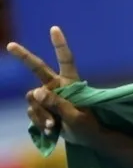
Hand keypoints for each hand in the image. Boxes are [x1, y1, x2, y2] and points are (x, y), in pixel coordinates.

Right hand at [6, 26, 97, 145]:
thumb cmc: (88, 126)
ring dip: (41, 114)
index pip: (66, 61)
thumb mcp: (75, 117)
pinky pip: (31, 111)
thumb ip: (57, 104)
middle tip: (10, 45)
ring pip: (32, 99)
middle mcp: (56, 86)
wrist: (85, 139)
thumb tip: (36, 91)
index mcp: (71, 83)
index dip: (60, 45)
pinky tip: (50, 130)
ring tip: (54, 125)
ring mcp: (47, 96)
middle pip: (37, 68)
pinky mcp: (40, 108)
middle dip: (24, 56)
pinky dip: (39, 121)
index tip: (54, 29)